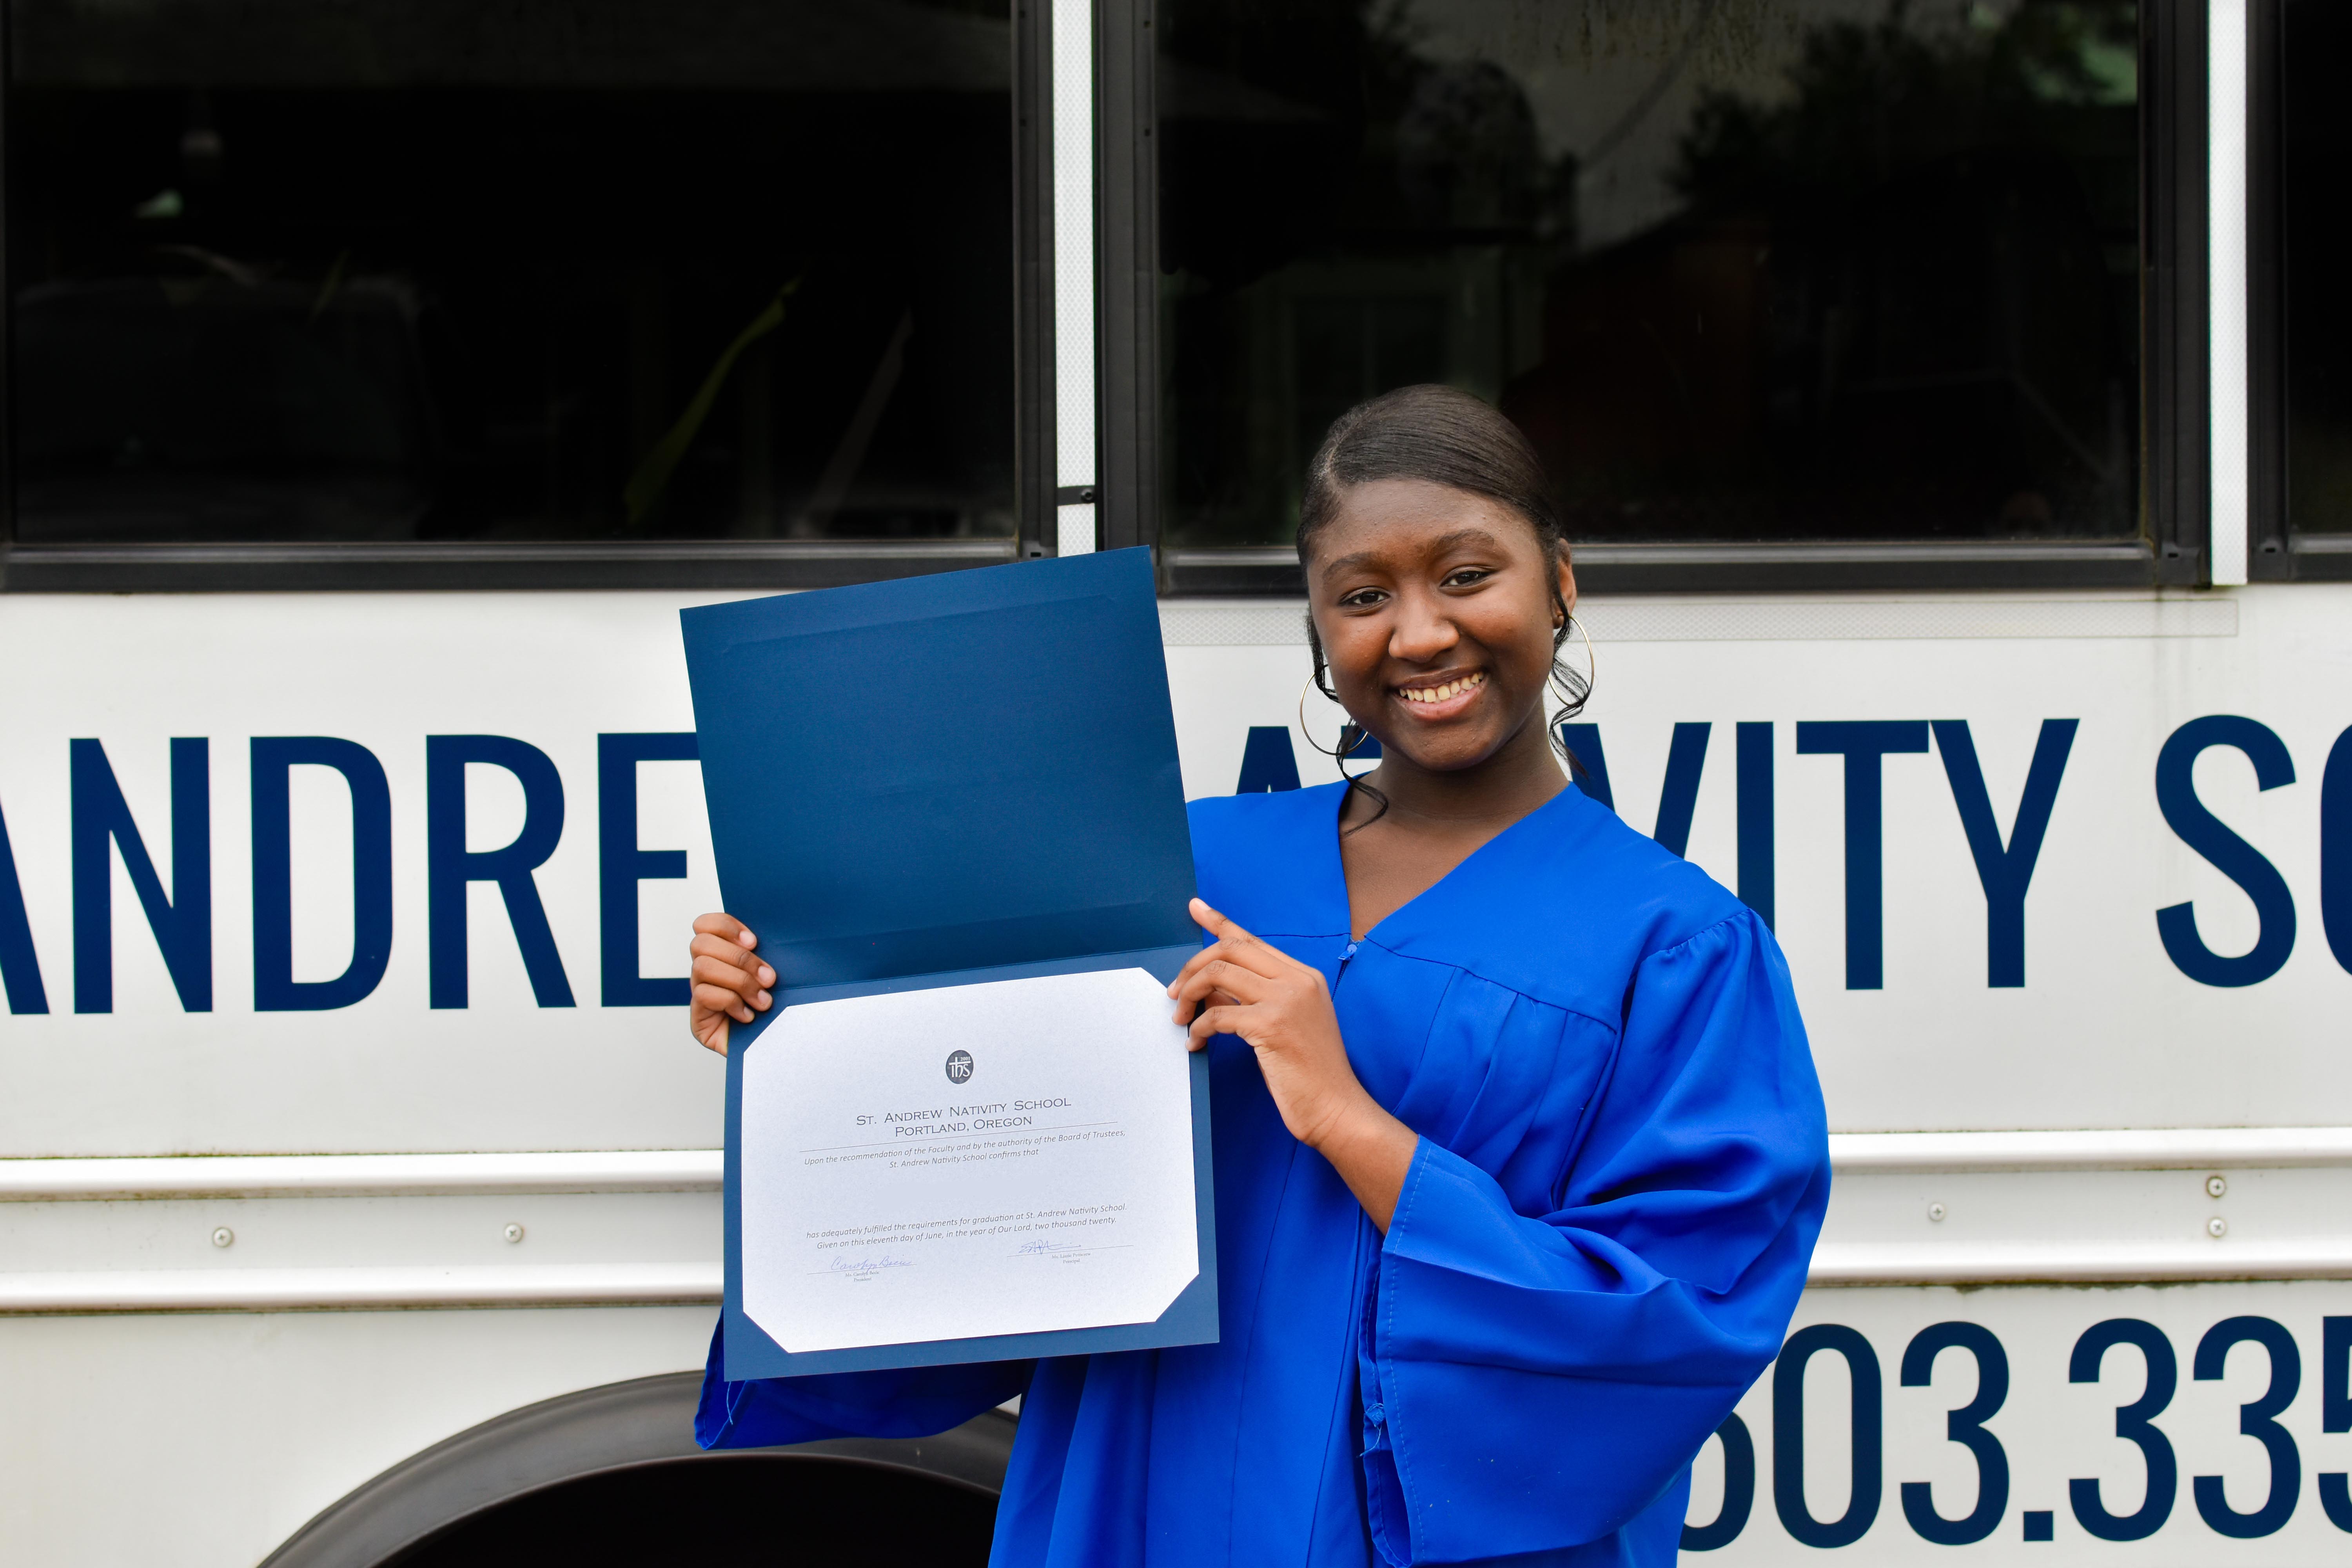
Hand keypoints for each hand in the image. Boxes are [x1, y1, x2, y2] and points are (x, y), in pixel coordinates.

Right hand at [689, 912, 772, 1055]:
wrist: (778, 1048)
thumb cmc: (779, 1008)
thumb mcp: (775, 974)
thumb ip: (768, 953)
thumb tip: (779, 935)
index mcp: (723, 954)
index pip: (706, 924)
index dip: (726, 926)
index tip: (754, 941)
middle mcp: (707, 971)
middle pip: (701, 943)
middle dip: (740, 959)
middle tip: (768, 978)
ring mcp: (700, 993)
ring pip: (703, 967)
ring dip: (739, 981)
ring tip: (763, 1000)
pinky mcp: (698, 1018)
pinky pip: (704, 995)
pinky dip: (731, 1002)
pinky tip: (748, 1015)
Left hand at [1168, 899, 1418, 1227]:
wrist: (1336, 1107)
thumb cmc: (1310, 1073)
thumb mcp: (1284, 1024)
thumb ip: (1252, 999)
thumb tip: (1210, 990)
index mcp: (1303, 976)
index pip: (1252, 940)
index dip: (1220, 922)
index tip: (1196, 908)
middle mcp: (1297, 980)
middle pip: (1230, 949)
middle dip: (1193, 966)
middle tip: (1175, 992)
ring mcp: (1286, 1000)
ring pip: (1218, 974)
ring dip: (1190, 994)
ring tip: (1181, 1017)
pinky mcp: (1272, 1026)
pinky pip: (1217, 1015)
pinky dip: (1198, 1028)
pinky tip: (1196, 1043)